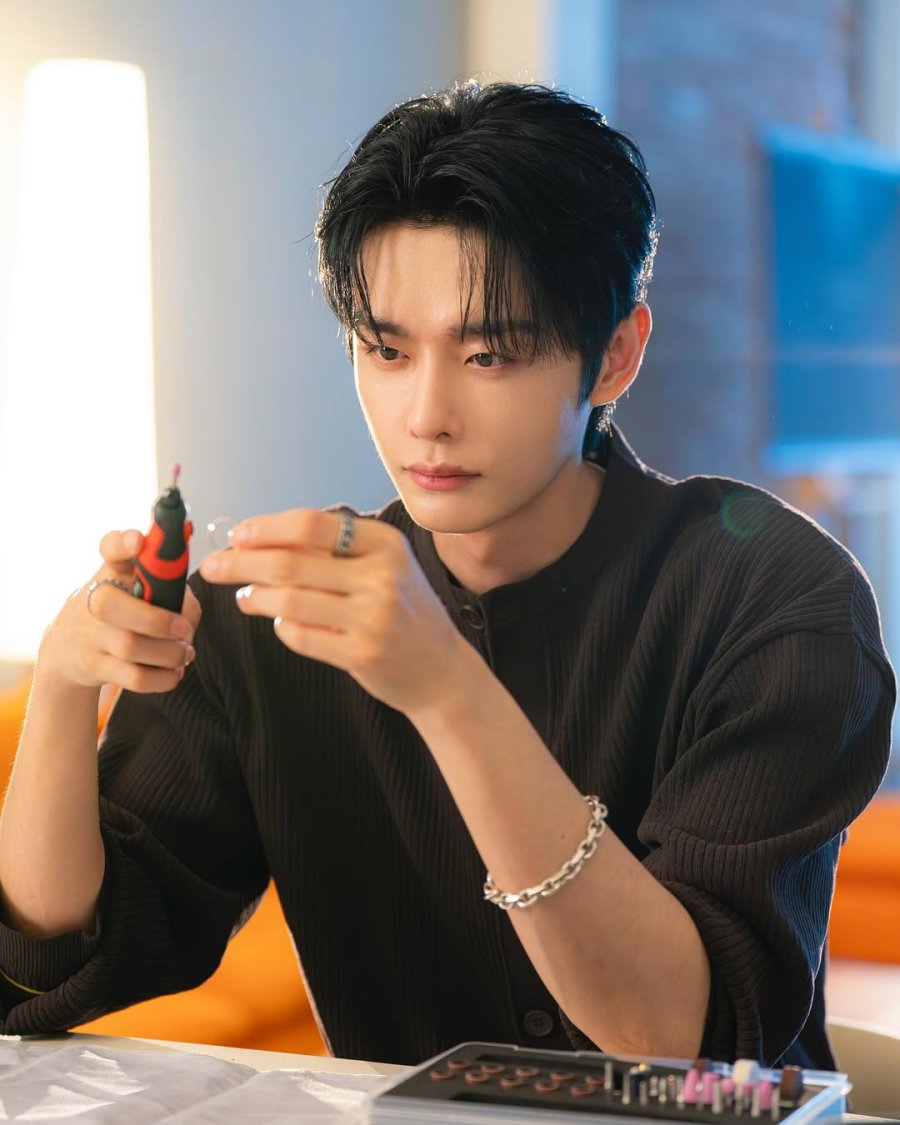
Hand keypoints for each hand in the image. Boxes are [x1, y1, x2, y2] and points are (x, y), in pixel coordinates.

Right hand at [38, 530, 200, 692]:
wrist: (70, 650)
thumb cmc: (120, 612)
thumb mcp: (137, 589)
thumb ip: (171, 591)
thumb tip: (189, 614)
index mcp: (113, 570)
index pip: (110, 548)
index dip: (123, 543)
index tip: (138, 540)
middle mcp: (94, 598)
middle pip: (113, 606)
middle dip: (159, 622)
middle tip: (185, 631)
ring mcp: (90, 634)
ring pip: (130, 647)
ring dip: (170, 654)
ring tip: (185, 654)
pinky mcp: (93, 665)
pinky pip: (134, 677)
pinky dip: (162, 678)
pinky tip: (174, 672)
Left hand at [199, 508, 469, 714]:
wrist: (441, 669)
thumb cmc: (403, 612)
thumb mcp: (383, 567)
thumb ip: (332, 551)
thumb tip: (259, 538)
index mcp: (385, 543)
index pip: (310, 523)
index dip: (265, 528)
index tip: (238, 535)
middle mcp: (382, 576)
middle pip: (290, 561)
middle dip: (241, 562)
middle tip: (213, 567)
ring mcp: (373, 617)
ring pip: (288, 600)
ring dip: (254, 597)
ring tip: (245, 597)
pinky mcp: (362, 654)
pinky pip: (299, 635)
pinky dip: (280, 627)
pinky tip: (280, 623)